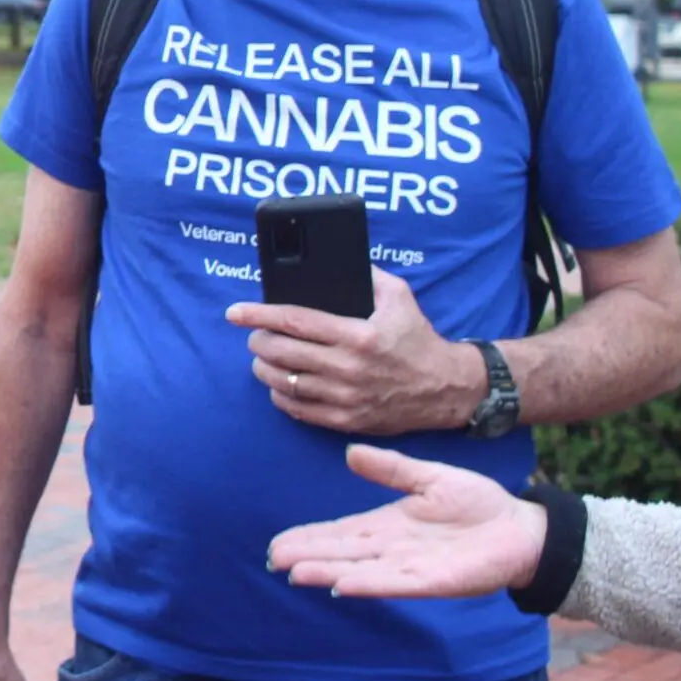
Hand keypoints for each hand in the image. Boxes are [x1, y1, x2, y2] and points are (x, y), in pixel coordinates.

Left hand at [226, 268, 479, 434]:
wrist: (446, 389)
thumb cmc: (418, 339)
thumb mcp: (399, 297)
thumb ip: (368, 275)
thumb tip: (336, 261)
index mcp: (358, 335)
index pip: (294, 321)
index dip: (258, 315)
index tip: (235, 312)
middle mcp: (348, 368)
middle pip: (281, 352)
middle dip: (258, 340)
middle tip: (255, 334)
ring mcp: (346, 397)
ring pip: (284, 383)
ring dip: (264, 368)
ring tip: (264, 357)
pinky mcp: (347, 420)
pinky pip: (299, 410)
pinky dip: (281, 396)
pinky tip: (279, 384)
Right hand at [268, 443, 549, 597]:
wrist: (521, 529)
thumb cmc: (478, 505)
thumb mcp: (429, 477)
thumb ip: (392, 469)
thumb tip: (351, 452)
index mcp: (388, 525)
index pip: (340, 532)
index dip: (310, 537)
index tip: (278, 542)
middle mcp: (392, 550)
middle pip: (341, 554)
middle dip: (307, 556)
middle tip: (273, 559)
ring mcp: (411, 568)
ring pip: (360, 571)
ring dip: (328, 572)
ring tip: (295, 573)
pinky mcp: (434, 581)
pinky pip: (395, 583)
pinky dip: (367, 584)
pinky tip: (342, 585)